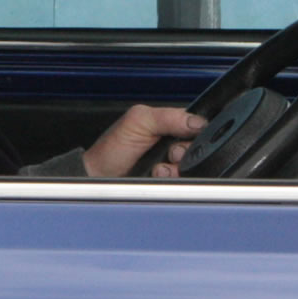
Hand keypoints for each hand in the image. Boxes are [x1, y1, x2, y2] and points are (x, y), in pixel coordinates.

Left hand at [82, 103, 204, 179]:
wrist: (99, 177)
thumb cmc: (111, 149)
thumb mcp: (139, 121)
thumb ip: (169, 117)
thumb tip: (198, 122)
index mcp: (167, 123)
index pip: (196, 124)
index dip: (194, 132)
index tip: (180, 138)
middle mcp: (170, 142)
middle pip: (197, 148)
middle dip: (183, 152)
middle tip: (168, 153)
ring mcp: (169, 163)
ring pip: (191, 166)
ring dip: (175, 168)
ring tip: (157, 167)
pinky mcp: (167, 181)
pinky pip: (181, 181)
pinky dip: (170, 179)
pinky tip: (156, 175)